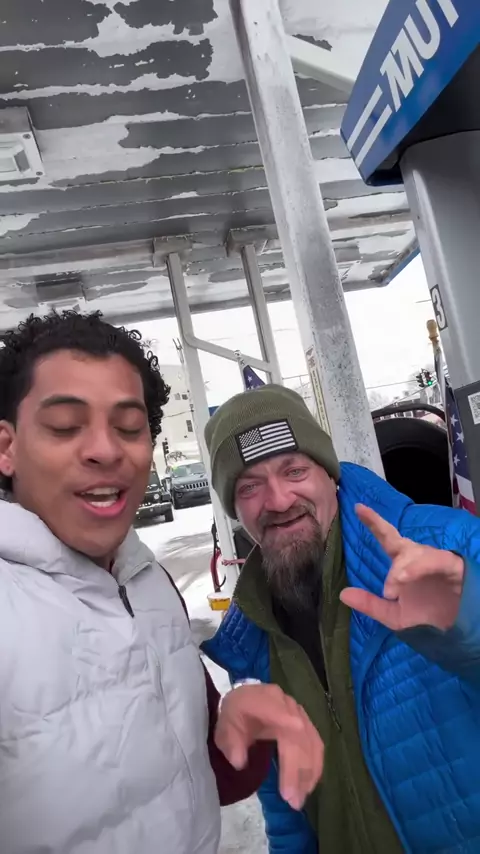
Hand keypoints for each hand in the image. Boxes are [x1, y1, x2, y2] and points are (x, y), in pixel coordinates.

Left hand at [215, 683, 323, 809]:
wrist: (247, 705)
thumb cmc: (236, 718)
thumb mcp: (224, 728)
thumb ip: (230, 742)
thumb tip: (240, 762)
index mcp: (260, 699)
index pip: (273, 707)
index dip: (284, 716)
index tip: (295, 727)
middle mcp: (285, 703)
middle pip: (296, 734)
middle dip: (295, 768)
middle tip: (291, 799)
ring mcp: (299, 713)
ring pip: (310, 742)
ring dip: (308, 772)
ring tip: (299, 799)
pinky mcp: (308, 724)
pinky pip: (316, 745)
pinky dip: (314, 767)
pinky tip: (308, 785)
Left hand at [340, 504, 464, 630]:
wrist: (457, 631)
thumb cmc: (427, 617)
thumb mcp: (394, 615)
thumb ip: (370, 605)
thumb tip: (343, 594)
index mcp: (404, 565)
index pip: (386, 540)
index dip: (373, 523)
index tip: (358, 507)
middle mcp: (418, 558)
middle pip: (398, 541)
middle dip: (382, 532)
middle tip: (372, 563)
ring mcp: (436, 561)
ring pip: (415, 553)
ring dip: (401, 567)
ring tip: (391, 586)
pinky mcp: (453, 567)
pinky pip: (437, 561)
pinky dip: (419, 568)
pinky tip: (404, 578)